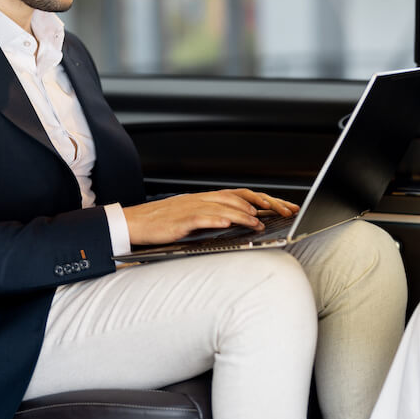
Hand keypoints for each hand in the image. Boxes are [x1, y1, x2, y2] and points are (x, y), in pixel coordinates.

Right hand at [122, 189, 298, 245]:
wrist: (134, 223)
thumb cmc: (163, 223)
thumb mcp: (194, 218)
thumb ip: (216, 217)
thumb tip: (241, 221)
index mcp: (208, 198)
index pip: (243, 195)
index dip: (266, 199)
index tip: (285, 207)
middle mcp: (203, 199)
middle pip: (240, 197)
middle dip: (265, 204)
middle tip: (284, 212)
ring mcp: (192, 207)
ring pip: (225, 206)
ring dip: (245, 214)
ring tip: (260, 223)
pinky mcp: (181, 220)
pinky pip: (202, 217)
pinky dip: (218, 219)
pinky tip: (229, 223)